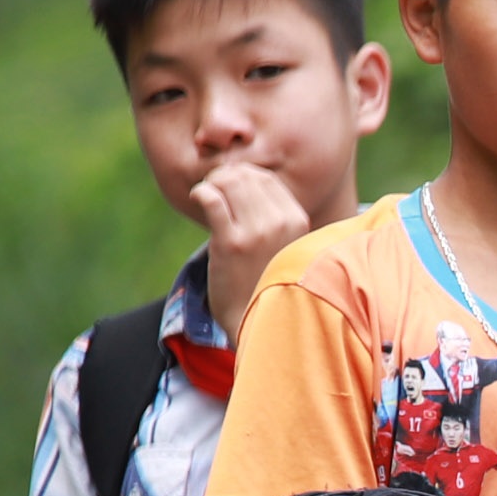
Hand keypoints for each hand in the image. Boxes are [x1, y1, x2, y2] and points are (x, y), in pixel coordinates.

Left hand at [187, 158, 314, 336]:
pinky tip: (198, 199)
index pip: (267, 179)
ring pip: (228, 182)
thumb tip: (241, 176)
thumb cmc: (262, 280)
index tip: (229, 189)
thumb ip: (271, 214)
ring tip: (206, 197)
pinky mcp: (231, 242)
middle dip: (224, 178)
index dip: (242, 177)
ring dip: (211, 184)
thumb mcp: (282, 243)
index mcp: (298, 220)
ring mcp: (258, 232)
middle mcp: (282, 223)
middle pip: (246, 176)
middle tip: (213, 193)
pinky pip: (212, 199)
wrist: (254, 318)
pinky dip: (201, 193)